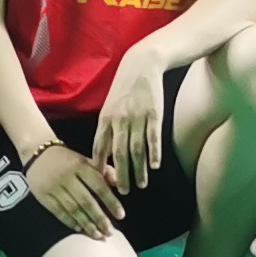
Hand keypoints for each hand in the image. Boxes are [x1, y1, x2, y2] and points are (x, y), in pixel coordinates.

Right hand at [26, 140, 125, 238]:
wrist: (37, 151)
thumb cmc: (67, 159)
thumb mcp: (85, 160)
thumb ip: (103, 171)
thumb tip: (118, 184)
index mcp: (80, 166)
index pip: (99, 186)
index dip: (111, 202)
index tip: (121, 215)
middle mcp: (67, 177)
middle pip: (86, 201)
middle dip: (99, 218)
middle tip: (109, 232)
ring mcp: (54, 187)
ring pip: (73, 209)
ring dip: (86, 224)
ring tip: (98, 235)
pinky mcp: (43, 195)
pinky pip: (58, 211)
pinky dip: (69, 221)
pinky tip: (79, 229)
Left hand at [93, 45, 168, 190]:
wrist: (142, 65)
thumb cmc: (124, 89)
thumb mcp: (110, 107)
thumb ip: (107, 129)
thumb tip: (104, 154)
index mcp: (106, 119)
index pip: (100, 148)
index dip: (100, 167)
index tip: (101, 184)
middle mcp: (120, 119)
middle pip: (119, 153)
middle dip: (121, 175)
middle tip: (123, 192)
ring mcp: (137, 117)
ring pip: (137, 149)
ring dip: (139, 170)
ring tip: (141, 184)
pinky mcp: (154, 113)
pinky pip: (153, 137)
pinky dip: (154, 153)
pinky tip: (155, 166)